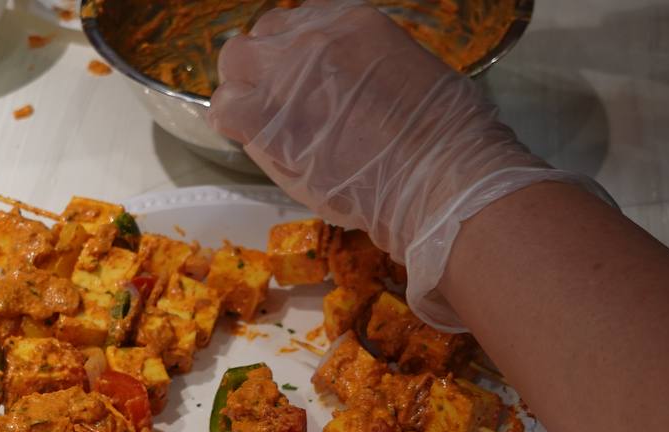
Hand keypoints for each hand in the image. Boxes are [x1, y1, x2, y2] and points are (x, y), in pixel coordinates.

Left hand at [208, 0, 606, 328]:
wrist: (437, 174)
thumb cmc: (443, 136)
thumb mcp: (409, 71)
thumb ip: (365, 66)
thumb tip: (347, 83)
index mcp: (350, 20)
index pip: (299, 21)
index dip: (294, 54)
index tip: (301, 80)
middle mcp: (312, 35)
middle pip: (263, 36)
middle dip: (265, 66)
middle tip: (276, 101)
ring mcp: (285, 72)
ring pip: (236, 62)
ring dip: (244, 89)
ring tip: (261, 121)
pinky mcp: (266, 116)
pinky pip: (225, 108)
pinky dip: (231, 121)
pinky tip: (250, 138)